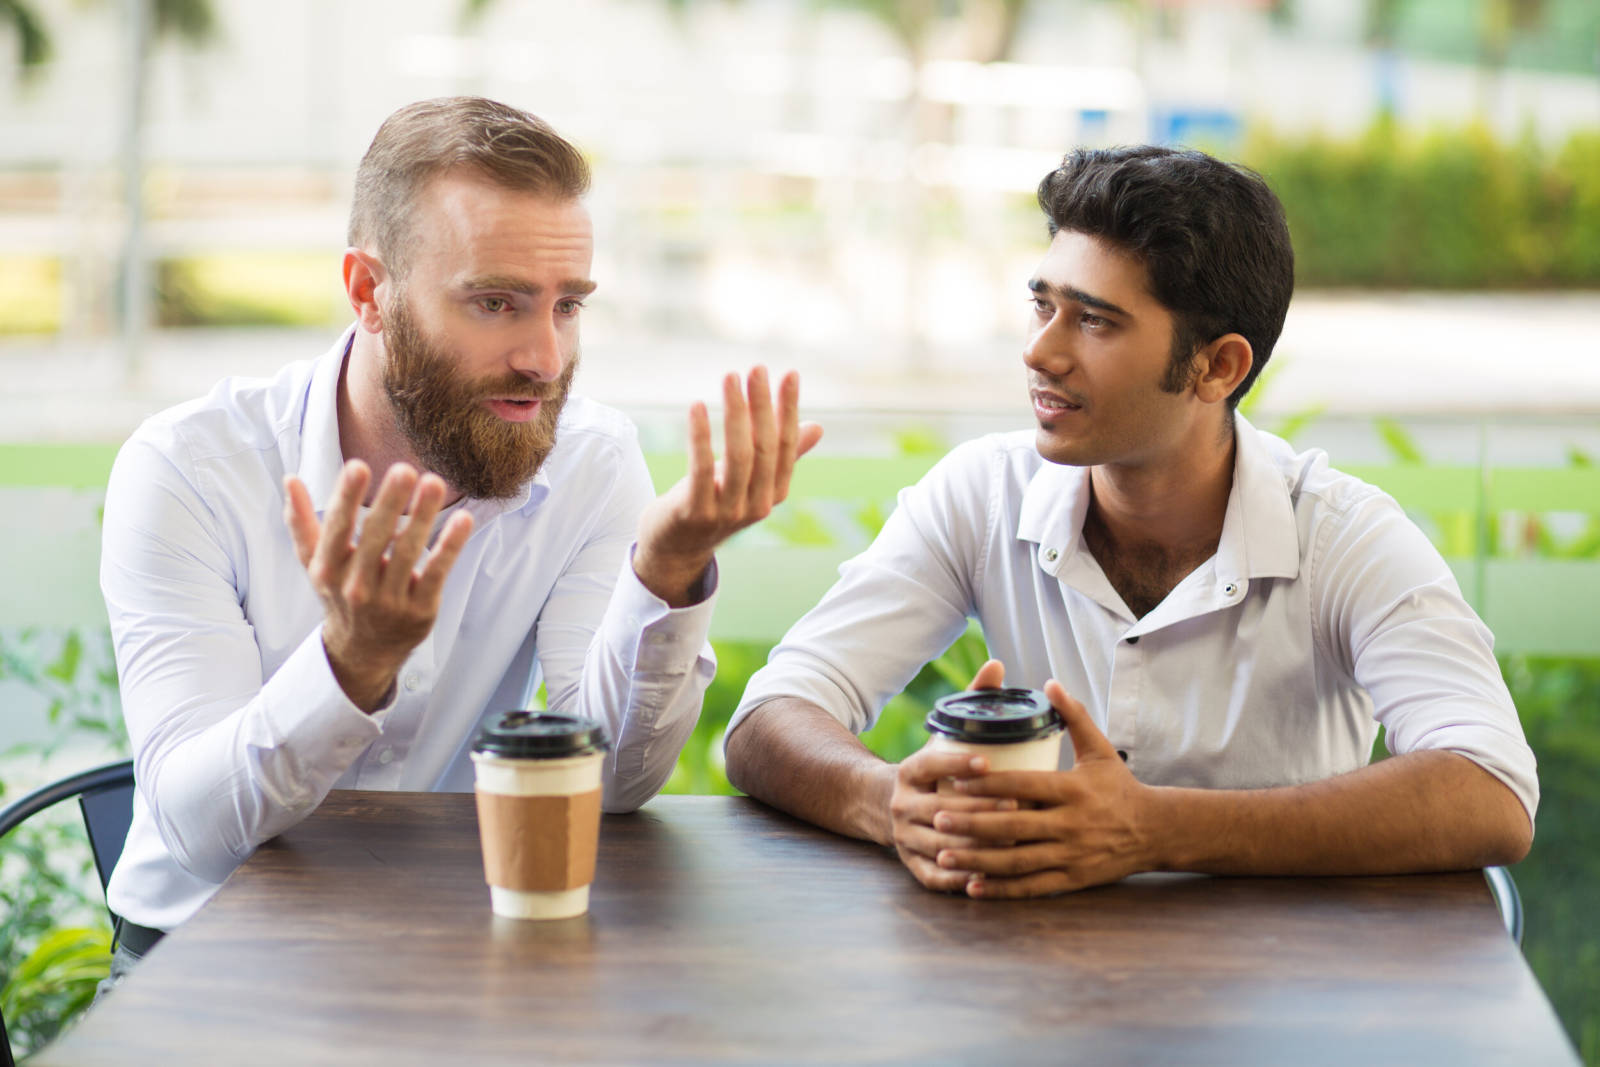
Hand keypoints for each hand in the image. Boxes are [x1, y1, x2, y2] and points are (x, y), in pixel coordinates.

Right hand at [284, 461, 473, 711]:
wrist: (362, 652)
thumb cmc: (340, 594)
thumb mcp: (314, 563)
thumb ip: (301, 522)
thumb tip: (290, 479)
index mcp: (328, 568)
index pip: (337, 528)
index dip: (346, 498)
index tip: (358, 466)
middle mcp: (356, 586)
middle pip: (375, 537)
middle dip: (390, 502)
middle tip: (404, 468)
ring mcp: (389, 600)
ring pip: (408, 552)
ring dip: (423, 516)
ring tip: (434, 482)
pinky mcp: (420, 610)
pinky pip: (436, 573)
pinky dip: (450, 546)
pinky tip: (463, 520)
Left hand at [632, 367, 822, 606]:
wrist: (675, 550)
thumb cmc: (713, 504)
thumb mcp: (748, 478)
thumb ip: (782, 455)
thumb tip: (818, 427)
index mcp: (774, 493)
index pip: (787, 445)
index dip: (789, 409)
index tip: (789, 374)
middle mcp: (757, 504)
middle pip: (765, 447)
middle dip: (762, 405)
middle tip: (756, 369)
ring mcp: (727, 511)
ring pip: (738, 456)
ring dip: (735, 413)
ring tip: (730, 378)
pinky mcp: (696, 513)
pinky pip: (701, 469)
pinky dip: (700, 436)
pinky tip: (698, 407)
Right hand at [888, 659, 1016, 891]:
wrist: (884, 806)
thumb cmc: (931, 768)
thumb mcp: (942, 737)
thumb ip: (970, 703)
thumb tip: (998, 664)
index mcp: (909, 770)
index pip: (930, 764)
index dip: (956, 763)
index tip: (987, 761)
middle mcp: (902, 805)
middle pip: (940, 809)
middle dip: (978, 808)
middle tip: (1016, 803)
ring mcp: (906, 838)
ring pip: (942, 844)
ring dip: (976, 844)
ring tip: (1012, 839)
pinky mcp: (913, 865)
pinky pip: (936, 876)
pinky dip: (961, 879)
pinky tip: (990, 877)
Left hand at [930, 679, 1155, 898]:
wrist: (1155, 831)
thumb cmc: (1120, 786)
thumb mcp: (1101, 749)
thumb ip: (1074, 716)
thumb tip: (1050, 683)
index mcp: (1073, 790)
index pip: (1023, 785)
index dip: (988, 784)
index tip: (956, 781)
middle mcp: (1070, 824)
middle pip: (1013, 826)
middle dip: (972, 823)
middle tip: (936, 818)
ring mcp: (1071, 855)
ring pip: (1017, 861)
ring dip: (978, 860)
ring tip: (943, 854)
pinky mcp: (1072, 880)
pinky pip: (1031, 888)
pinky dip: (1001, 890)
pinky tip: (972, 887)